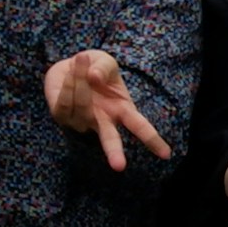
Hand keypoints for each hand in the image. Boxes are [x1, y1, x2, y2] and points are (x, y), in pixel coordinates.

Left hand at [43, 48, 173, 172]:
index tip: (166, 154)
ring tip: (82, 60)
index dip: (152, 140)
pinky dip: (69, 83)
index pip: (140, 127)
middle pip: (110, 139)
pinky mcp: (61, 115)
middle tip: (119, 166)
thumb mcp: (105, 61)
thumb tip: (94, 77)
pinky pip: (64, 102)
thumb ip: (103, 67)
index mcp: (122, 111)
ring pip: (82, 107)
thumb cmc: (95, 68)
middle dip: (114, 152)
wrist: (69, 66)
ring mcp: (82, 121)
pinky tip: (70, 71)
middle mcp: (103, 121)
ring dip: (81, 81)